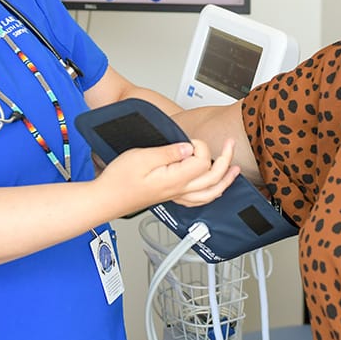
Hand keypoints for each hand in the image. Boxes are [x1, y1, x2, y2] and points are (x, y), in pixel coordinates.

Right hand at [97, 139, 238, 212]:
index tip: (188, 140)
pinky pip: (199, 199)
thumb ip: (168, 152)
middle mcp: (179, 190)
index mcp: (174, 180)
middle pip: (214, 177)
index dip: (200, 146)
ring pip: (211, 193)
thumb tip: (188, 147)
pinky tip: (214, 187)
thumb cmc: (118, 180)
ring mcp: (176, 195)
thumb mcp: (141, 157)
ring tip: (234, 169)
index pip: (203, 162)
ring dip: (226, 180)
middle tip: (230, 144)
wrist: (106, 198)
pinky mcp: (171, 196)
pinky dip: (212, 193)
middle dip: (226, 159)